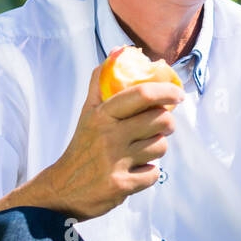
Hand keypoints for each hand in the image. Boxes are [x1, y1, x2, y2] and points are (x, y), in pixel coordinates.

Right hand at [30, 61, 183, 220]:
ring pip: (160, 146)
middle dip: (167, 122)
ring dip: (157, 147)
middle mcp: (108, 136)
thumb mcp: (87, 112)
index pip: (141, 94)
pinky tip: (135, 170)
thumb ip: (101, 81)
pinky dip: (149, 172)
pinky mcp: (122, 185)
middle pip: (160, 120)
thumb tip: (118, 51)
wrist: (62, 189)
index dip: (167, 91)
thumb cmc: (83, 145)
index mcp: (102, 114)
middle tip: (161, 125)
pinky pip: (154, 173)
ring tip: (142, 149)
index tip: (178, 94)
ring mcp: (115, 162)